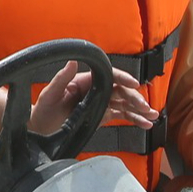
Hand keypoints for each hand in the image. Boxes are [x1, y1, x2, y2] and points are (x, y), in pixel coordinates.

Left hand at [31, 62, 158, 133]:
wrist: (40, 129)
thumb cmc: (43, 110)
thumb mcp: (50, 94)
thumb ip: (61, 79)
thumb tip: (72, 61)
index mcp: (85, 80)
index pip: (108, 75)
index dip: (122, 78)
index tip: (133, 83)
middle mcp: (95, 90)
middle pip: (120, 90)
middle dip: (134, 98)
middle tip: (145, 107)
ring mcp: (100, 103)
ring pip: (124, 103)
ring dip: (139, 109)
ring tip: (152, 116)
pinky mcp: (102, 115)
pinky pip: (122, 115)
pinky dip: (134, 120)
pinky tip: (145, 124)